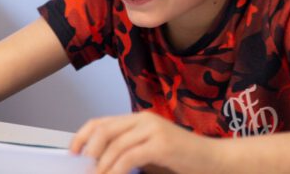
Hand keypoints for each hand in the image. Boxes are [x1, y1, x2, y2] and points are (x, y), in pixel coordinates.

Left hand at [71, 111, 214, 173]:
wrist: (217, 162)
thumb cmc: (183, 162)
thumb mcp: (150, 156)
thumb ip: (128, 155)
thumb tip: (100, 165)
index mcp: (138, 120)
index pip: (101, 122)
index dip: (82, 137)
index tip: (72, 154)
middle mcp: (144, 120)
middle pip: (104, 130)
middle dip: (88, 151)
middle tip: (82, 169)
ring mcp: (153, 130)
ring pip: (115, 144)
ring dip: (102, 165)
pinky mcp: (162, 144)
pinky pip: (130, 155)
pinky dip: (116, 169)